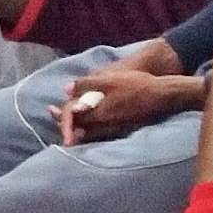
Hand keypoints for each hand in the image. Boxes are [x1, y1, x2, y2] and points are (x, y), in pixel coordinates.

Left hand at [53, 39, 192, 145]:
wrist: (162, 95)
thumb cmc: (135, 85)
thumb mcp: (107, 80)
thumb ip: (85, 84)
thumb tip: (66, 89)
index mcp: (99, 114)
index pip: (73, 119)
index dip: (60, 115)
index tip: (51, 110)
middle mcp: (105, 126)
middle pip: (79, 128)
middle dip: (65, 123)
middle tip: (54, 115)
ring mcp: (114, 128)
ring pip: (89, 132)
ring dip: (77, 125)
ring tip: (67, 120)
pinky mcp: (122, 128)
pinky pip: (100, 132)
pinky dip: (89, 126)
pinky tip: (89, 120)